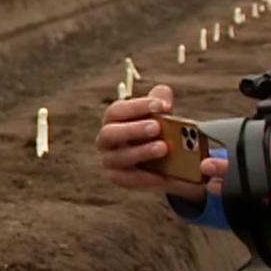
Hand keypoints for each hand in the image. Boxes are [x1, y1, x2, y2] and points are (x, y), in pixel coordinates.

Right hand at [94, 85, 215, 201]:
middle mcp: (105, 140)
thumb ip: (160, 103)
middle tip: (157, 127)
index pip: (116, 111)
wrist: (162, 162)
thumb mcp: (160, 116)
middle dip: (133, 130)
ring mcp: (109, 160)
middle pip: (110, 133)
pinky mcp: (119, 178)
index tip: (161, 106)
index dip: (137, 107)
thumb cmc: (157, 132)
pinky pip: (129, 178)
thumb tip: (163, 92)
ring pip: (119, 157)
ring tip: (163, 148)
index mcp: (112, 120)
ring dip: (141, 152)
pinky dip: (147, 176)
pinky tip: (164, 174)